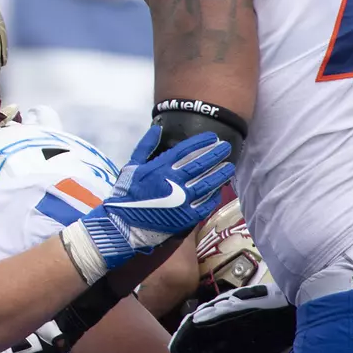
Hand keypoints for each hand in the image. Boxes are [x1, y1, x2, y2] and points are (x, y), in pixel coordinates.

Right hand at [71, 127, 232, 277]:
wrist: (123, 224)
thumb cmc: (126, 194)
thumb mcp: (131, 166)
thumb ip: (145, 146)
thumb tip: (157, 128)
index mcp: (159, 168)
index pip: (185, 150)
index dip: (201, 142)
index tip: (213, 136)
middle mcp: (174, 182)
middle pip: (200, 165)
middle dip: (215, 154)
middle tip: (226, 147)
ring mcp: (182, 201)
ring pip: (207, 184)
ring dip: (220, 174)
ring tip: (229, 166)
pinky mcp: (187, 217)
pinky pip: (205, 204)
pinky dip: (214, 196)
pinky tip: (219, 190)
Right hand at [169, 281, 295, 352]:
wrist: (307, 304)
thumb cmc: (274, 303)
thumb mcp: (243, 305)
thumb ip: (219, 313)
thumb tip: (194, 322)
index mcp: (223, 313)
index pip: (197, 325)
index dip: (183, 338)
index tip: (173, 352)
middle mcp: (230, 324)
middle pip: (205, 341)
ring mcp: (244, 336)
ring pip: (218, 352)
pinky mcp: (259, 346)